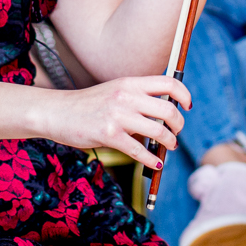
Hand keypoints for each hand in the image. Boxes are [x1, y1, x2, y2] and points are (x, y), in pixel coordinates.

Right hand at [40, 76, 190, 170]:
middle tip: (176, 133)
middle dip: (178, 125)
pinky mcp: (109, 135)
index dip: (184, 95)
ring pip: (158, 130)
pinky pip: (139, 150)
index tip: (187, 107)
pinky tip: (155, 163)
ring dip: (169, 142)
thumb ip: (137, 98)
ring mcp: (117, 115)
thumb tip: (165, 115)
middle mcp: (126, 96)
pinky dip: (152, 159)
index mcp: (129, 83)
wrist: (58, 112)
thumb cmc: (88, 105)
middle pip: (168, 109)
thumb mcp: (114, 91)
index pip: (168, 82)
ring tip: (169, 147)